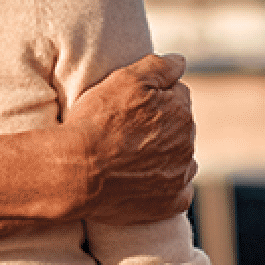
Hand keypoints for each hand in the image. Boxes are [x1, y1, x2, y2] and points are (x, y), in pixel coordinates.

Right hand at [0, 53, 194, 237]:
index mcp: (181, 110)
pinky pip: (178, 193)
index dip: (154, 98)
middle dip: (162, 126)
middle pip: (180, 128)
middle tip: (127, 131)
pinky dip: (165, 187)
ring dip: (165, 156)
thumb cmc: (96, 123)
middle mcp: (187, 144)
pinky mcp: (170, 203)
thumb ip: (159, 66)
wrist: (76, 172)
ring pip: (180, 159)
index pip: (178, 95)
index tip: (132, 106)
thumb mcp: (124, 79)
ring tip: (131, 156)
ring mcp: (180, 176)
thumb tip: (181, 61)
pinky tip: (142, 182)